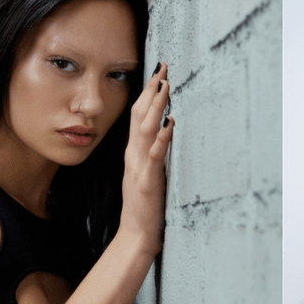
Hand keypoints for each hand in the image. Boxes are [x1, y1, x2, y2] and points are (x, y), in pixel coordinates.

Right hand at [117, 62, 173, 256]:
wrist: (136, 235)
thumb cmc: (144, 206)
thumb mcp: (147, 173)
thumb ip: (152, 152)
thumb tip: (162, 130)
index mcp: (133, 153)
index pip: (137, 115)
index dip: (147, 93)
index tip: (158, 72)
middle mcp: (133, 155)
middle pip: (138, 116)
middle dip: (151, 90)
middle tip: (162, 68)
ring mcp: (139, 168)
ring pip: (145, 130)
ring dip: (156, 107)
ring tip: (166, 86)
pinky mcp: (147, 182)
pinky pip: (154, 157)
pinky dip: (162, 138)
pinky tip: (170, 124)